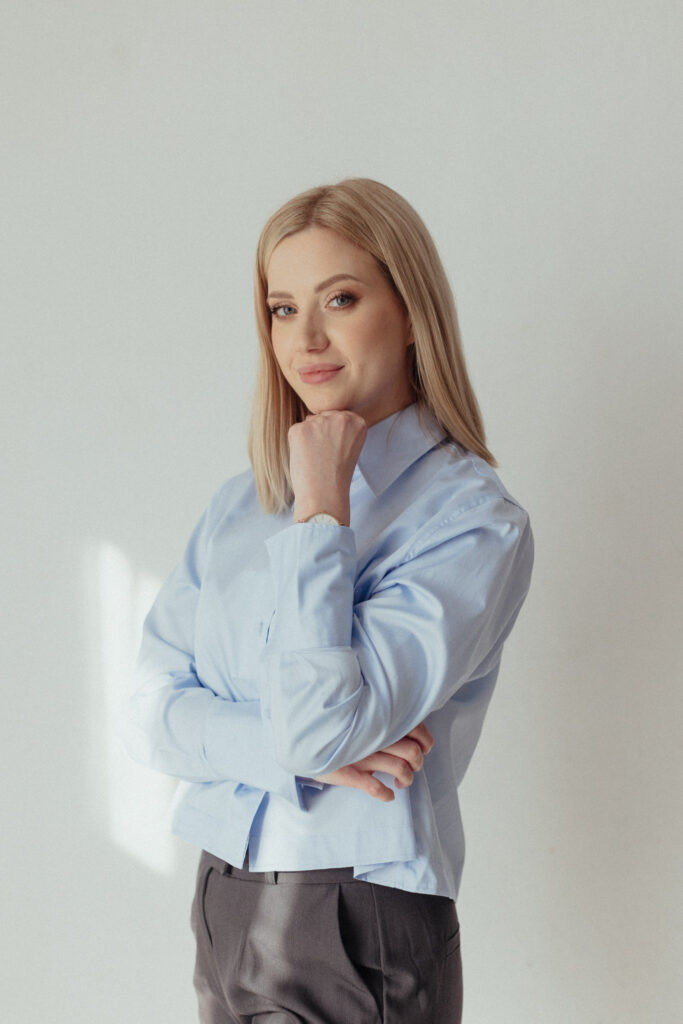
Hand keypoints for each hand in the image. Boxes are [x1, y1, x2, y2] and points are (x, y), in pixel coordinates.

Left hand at [289, 410, 366, 524]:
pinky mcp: (300, 429)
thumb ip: (338, 428)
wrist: (324, 495)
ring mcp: (319, 422)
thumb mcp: (348, 447)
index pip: (338, 418)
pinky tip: (305, 458)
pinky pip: (295, 431)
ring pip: (308, 424)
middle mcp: (340, 417)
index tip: (336, 451)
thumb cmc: (336, 476)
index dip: (334, 436)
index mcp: (357, 422)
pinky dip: (296, 444)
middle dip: (320, 434)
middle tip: (325, 456)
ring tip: (315, 459)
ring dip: (308, 439)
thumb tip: (311, 416)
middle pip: (323, 418)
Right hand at [313, 722, 434, 801]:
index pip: (417, 729)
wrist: (303, 738)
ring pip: (400, 769)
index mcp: (379, 721)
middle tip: (412, 766)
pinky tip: (388, 795)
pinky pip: (376, 788)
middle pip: (413, 752)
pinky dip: (386, 794)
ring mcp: (363, 756)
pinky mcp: (351, 774)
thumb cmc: (335, 727)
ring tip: (401, 783)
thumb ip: (379, 719)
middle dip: (418, 763)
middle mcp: (374, 737)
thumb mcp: (358, 716)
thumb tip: (403, 727)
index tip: (424, 748)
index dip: (426, 742)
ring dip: (406, 779)